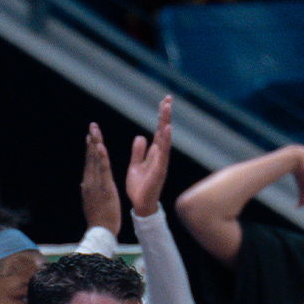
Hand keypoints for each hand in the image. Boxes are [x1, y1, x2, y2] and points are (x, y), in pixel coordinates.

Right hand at [81, 123, 122, 237]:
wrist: (100, 231)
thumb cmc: (99, 219)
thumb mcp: (91, 203)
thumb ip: (87, 192)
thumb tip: (82, 185)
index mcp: (88, 184)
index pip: (89, 163)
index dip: (89, 149)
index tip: (89, 136)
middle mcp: (90, 182)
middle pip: (90, 157)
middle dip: (91, 141)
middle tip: (92, 126)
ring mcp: (96, 184)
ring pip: (95, 161)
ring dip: (95, 144)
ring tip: (95, 131)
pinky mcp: (105, 188)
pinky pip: (103, 170)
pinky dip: (101, 158)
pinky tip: (100, 147)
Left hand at [126, 96, 173, 217]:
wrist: (140, 205)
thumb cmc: (139, 187)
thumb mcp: (135, 165)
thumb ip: (138, 152)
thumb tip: (141, 137)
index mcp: (154, 153)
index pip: (158, 131)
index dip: (161, 117)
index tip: (164, 102)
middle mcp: (160, 155)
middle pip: (163, 131)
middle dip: (165, 115)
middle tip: (168, 98)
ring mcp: (161, 162)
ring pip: (164, 139)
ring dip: (165, 123)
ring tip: (167, 108)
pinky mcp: (159, 170)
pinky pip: (163, 153)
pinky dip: (165, 141)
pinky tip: (166, 129)